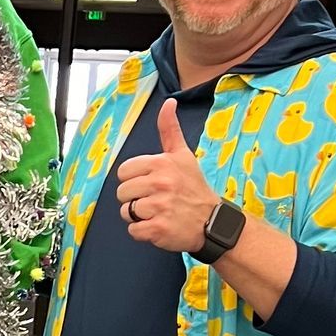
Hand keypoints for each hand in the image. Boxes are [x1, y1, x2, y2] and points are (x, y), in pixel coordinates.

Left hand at [113, 99, 217, 253]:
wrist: (212, 221)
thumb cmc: (193, 187)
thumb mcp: (183, 155)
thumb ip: (170, 130)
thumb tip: (169, 102)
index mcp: (161, 163)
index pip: (124, 172)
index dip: (134, 179)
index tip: (151, 183)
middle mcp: (160, 183)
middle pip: (122, 193)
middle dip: (135, 199)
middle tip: (156, 200)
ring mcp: (159, 207)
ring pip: (126, 212)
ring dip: (138, 216)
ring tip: (158, 213)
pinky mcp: (158, 229)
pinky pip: (133, 231)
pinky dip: (143, 232)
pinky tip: (159, 225)